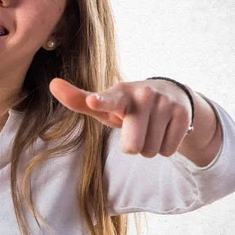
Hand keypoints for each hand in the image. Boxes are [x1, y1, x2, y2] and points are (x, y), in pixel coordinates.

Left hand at [49, 78, 191, 157]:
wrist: (170, 95)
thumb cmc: (127, 105)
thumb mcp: (105, 105)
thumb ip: (78, 100)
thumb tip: (52, 83)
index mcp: (119, 94)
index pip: (108, 100)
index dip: (101, 102)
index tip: (94, 101)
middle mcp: (143, 95)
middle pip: (132, 146)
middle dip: (132, 144)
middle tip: (136, 129)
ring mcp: (164, 104)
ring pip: (150, 151)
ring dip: (149, 146)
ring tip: (150, 128)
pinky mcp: (183, 114)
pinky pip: (167, 151)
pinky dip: (164, 147)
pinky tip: (164, 130)